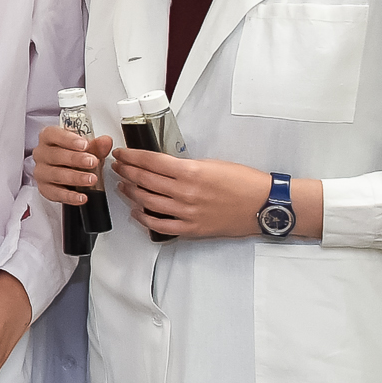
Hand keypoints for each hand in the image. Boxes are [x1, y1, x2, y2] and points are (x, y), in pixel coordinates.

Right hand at [33, 125, 110, 204]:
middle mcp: (41, 154)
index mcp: (48, 138)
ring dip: (75, 178)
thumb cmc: (73, 154)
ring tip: (91, 179)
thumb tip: (105, 142)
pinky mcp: (44, 188)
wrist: (66, 170)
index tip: (85, 144)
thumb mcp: (87, 147)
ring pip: (55, 175)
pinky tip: (81, 197)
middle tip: (92, 162)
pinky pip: (55, 193)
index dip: (68, 139)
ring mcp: (41, 172)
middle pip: (55, 155)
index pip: (53, 134)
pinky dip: (69, 196)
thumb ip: (97, 144)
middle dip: (75, 159)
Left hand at [109, 148, 314, 240]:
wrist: (263, 204)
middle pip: (144, 180)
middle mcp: (185, 192)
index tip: (121, 153)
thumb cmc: (243, 181)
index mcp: (191, 172)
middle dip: (126, 171)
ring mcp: (186, 212)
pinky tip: (136, 211)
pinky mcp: (191, 228)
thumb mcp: (212, 164)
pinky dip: (143, 218)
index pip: (151, 161)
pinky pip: (159, 225)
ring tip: (123, 186)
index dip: (131, 157)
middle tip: (118, 167)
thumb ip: (185, 166)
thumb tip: (161, 166)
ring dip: (130, 192)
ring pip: (147, 201)